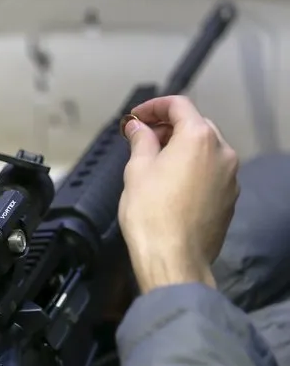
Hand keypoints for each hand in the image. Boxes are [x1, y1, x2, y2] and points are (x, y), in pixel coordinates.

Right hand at [119, 96, 238, 293]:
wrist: (174, 259)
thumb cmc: (150, 211)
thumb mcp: (137, 169)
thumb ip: (141, 140)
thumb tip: (138, 127)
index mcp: (199, 138)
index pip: (179, 106)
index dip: (153, 106)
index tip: (134, 118)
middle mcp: (223, 152)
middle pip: (196, 125)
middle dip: (168, 127)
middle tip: (142, 139)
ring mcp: (231, 177)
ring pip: (206, 149)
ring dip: (182, 147)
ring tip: (156, 162)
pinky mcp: (230, 199)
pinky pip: (211, 172)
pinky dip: (193, 168)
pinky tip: (173, 184)